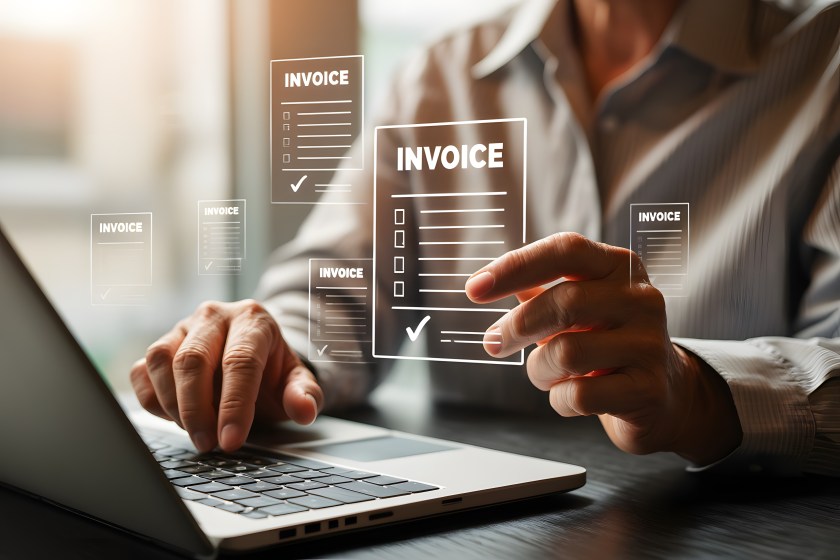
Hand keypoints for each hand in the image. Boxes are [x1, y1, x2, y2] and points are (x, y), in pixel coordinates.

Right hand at [129, 300, 322, 452]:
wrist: (253, 360)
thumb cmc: (272, 372)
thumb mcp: (296, 382)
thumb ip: (304, 394)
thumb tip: (304, 410)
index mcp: (253, 320)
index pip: (240, 361)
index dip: (235, 404)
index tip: (231, 441)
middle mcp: (214, 316)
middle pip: (194, 359)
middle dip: (197, 409)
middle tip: (208, 444)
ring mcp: (182, 328)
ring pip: (162, 361)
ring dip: (174, 405)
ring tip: (195, 433)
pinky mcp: (159, 346)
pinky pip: (142, 372)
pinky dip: (152, 400)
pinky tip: (175, 419)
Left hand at [465, 232, 740, 464]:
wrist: (663, 395)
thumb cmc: (606, 343)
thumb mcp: (578, 308)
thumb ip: (538, 290)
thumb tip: (484, 283)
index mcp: (619, 267)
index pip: (565, 251)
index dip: (515, 266)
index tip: (473, 289)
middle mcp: (642, 299)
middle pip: (564, 302)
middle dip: (517, 327)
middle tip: (493, 343)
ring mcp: (650, 344)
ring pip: (568, 352)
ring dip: (539, 369)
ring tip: (544, 374)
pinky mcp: (648, 390)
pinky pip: (581, 395)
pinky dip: (559, 400)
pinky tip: (568, 396)